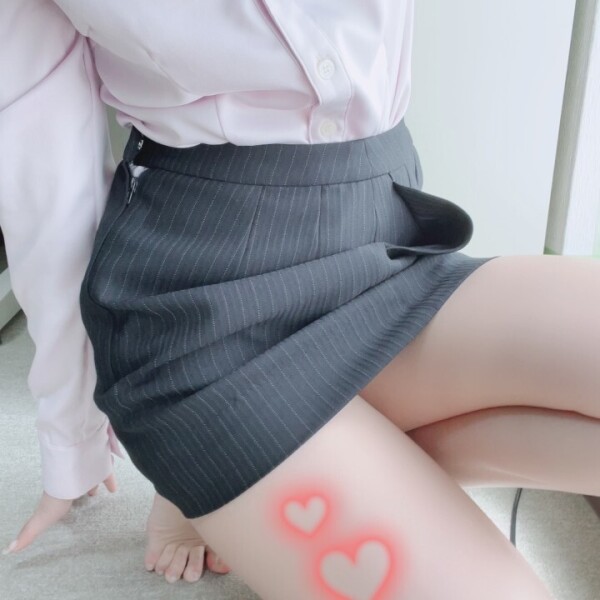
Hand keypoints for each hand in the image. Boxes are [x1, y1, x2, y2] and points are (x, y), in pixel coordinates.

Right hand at [2, 472, 116, 554]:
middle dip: (81, 490)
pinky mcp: (102, 467)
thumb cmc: (56, 496)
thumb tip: (8, 551)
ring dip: (93, 483)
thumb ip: (28, 533)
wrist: (71, 473)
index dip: (64, 502)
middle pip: (77, 485)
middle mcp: (73, 479)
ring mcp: (88, 471)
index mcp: (59, 490)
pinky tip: (114, 489)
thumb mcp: (41, 518)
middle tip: (89, 496)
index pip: (61, 497)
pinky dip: (110, 481)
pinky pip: (107, 473)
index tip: (68, 507)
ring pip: (90, 477)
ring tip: (96, 492)